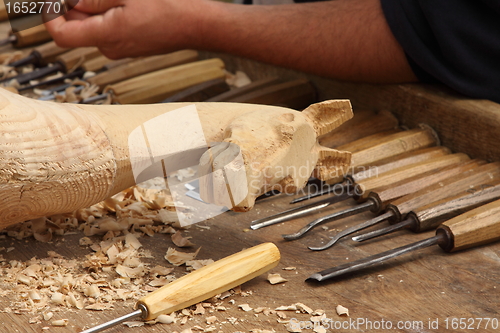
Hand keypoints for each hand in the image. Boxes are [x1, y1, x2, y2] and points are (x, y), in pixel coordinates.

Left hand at [44, 0, 208, 57]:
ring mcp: (120, 49)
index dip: (51, 15)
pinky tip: (126, 4)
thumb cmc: (169, 9)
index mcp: (107, 35)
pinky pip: (109, 30)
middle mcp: (110, 48)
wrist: (195, 25)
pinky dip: (108, 15)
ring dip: (95, 8)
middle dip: (76, 5)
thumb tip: (70, 0)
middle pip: (77, 27)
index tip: (52, 0)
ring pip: (93, 27)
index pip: (62, 35)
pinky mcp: (129, 46)